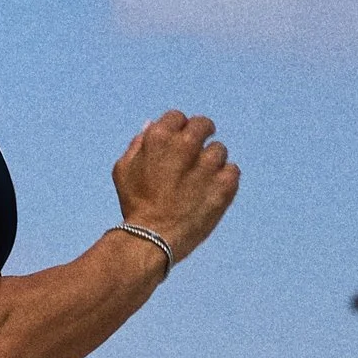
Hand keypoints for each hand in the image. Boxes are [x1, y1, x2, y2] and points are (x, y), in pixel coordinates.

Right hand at [111, 109, 238, 264]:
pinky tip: (211, 193)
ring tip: (199, 184)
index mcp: (160, 137)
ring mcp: (208, 164)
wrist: (152, 239)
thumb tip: (151, 124)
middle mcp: (186, 145)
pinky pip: (233, 170)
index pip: (178, 117)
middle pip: (203, 125)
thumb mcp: (124, 170)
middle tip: (197, 156)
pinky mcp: (225, 184)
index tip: (178, 144)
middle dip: (201, 136)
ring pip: (219, 150)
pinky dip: (225, 180)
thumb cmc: (135, 205)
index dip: (178, 130)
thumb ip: (138, 144)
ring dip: (212, 163)